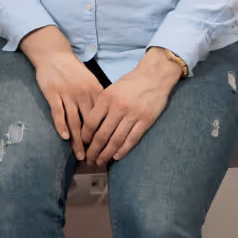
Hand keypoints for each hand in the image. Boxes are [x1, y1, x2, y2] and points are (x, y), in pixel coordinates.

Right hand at [20, 26, 103, 160]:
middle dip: (92, 143)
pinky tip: (64, 137)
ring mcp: (67, 94)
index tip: (107, 149)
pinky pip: (58, 113)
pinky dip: (61, 126)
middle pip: (89, 123)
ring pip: (74, 121)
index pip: (103, 117)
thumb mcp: (90, 81)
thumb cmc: (73, 70)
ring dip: (77, 140)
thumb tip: (107, 118)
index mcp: (95, 91)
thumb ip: (97, 98)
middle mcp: (83, 94)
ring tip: (80, 154)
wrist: (54, 55)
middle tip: (94, 158)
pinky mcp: (53, 94)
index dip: (104, 135)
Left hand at [80, 47, 182, 165]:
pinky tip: (116, 156)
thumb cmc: (131, 82)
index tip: (82, 144)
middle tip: (88, 160)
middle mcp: (118, 107)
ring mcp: (133, 115)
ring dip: (106, 153)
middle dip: (93, 150)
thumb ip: (102, 105)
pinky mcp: (146, 121)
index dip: (85, 136)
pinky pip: (132, 139)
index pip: (91, 122)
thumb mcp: (111, 88)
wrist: (154, 76)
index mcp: (107, 98)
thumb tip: (90, 124)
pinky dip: (123, 150)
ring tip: (100, 162)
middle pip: (102, 134)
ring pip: (116, 140)